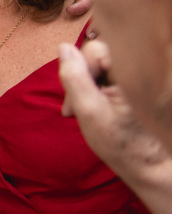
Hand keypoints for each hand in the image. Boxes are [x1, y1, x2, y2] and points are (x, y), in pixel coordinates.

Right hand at [59, 41, 171, 186]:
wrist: (150, 166)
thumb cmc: (121, 144)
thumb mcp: (88, 111)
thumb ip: (74, 77)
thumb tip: (63, 47)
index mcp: (134, 73)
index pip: (97, 49)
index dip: (81, 69)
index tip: (74, 100)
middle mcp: (143, 70)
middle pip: (101, 55)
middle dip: (83, 78)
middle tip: (74, 109)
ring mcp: (144, 78)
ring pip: (104, 66)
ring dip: (89, 84)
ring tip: (84, 110)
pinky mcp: (141, 85)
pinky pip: (113, 75)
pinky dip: (101, 88)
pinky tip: (97, 107)